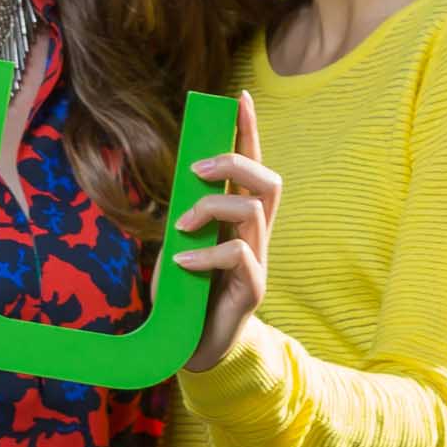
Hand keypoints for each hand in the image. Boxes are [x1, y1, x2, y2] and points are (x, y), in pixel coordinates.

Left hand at [177, 93, 277, 374]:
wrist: (192, 349)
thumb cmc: (186, 296)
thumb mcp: (179, 245)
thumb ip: (186, 215)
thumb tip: (185, 185)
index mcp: (239, 220)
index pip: (252, 167)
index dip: (249, 131)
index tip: (239, 97)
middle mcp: (255, 236)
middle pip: (268, 181)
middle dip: (234, 163)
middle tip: (196, 171)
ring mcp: (258, 261)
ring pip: (254, 209)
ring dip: (212, 207)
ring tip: (183, 226)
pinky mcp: (253, 289)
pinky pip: (238, 254)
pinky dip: (206, 253)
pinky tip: (182, 264)